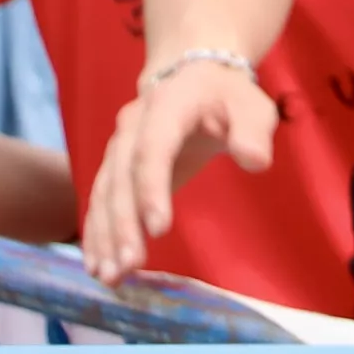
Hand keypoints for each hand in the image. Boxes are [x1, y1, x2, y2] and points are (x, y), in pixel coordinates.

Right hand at [82, 63, 275, 281]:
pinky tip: (98, 264)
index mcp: (166, 108)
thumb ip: (253, 131)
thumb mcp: (252, 105)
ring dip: (103, 236)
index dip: (151, 189)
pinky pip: (101, 201)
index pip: (152, 150)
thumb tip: (255, 161)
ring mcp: (118, 148)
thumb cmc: (229, 97)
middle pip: (120, 179)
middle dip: (122, 225)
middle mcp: (131, 128)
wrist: (194, 76)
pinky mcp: (115, 168)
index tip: (159, 229)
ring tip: (109, 276)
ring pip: (104, 194)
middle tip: (129, 266)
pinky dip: (97, 232)